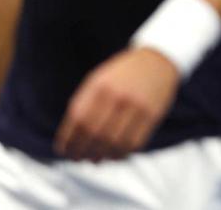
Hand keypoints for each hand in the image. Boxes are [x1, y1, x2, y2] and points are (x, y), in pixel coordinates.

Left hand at [54, 48, 179, 161]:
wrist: (156, 61)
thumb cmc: (121, 75)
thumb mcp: (98, 80)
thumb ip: (83, 105)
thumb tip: (69, 139)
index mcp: (100, 86)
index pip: (78, 120)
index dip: (68, 140)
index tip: (64, 151)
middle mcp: (118, 96)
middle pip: (95, 135)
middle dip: (82, 152)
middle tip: (78, 158)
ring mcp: (137, 106)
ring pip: (114, 144)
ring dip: (101, 156)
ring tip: (95, 159)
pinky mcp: (152, 115)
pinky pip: (133, 144)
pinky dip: (121, 154)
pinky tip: (114, 154)